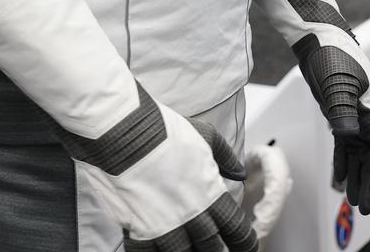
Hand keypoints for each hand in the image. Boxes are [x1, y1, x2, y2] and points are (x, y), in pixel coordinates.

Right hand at [75, 90, 257, 250]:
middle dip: (215, 250)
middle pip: (212, 249)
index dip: (244, 243)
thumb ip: (226, 157)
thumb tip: (240, 173)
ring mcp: (164, 227)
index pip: (236, 230)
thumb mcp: (205, 134)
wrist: (123, 132)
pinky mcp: (138, 230)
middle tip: (213, 247)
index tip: (246, 247)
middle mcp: (191, 216)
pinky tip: (156, 250)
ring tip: (186, 248)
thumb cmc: (164, 129)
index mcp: (210, 193)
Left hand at [294, 35, 369, 214]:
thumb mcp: (336, 82)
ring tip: (354, 203)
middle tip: (365, 208)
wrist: (317, 39)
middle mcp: (368, 116)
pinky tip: (340, 181)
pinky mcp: (339, 115)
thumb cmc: (331, 55)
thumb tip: (347, 134)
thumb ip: (342, 109)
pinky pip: (345, 146)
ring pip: (360, 155)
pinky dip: (344, 164)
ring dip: (359, 178)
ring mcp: (354, 117)